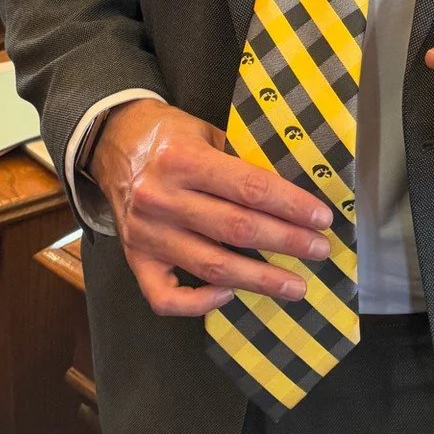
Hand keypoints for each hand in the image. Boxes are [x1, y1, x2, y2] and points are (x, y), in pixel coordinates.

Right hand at [89, 99, 332, 317]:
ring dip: (260, 280)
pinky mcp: (134, 259)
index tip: (321, 218)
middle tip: (320, 250)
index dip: (291, 205)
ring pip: (211, 266)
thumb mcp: (205, 130)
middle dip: (287, 242)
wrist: (111, 141)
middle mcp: (161, 198)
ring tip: (296, 285)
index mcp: (183, 159)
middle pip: (237, 229)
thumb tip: (293, 190)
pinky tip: (230, 293)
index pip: (249, 187)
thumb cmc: (168, 134)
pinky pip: (166, 297)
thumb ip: (240, 158)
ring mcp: (147, 234)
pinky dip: (200, 303)